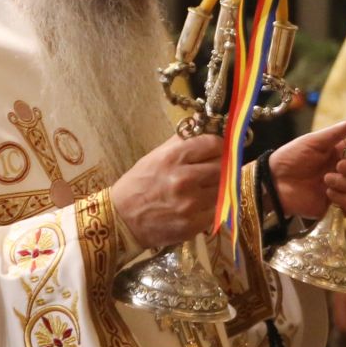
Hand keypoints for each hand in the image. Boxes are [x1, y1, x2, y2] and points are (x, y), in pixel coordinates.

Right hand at [109, 132, 225, 246]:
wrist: (122, 220)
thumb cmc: (139, 184)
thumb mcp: (156, 156)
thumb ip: (182, 141)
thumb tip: (203, 122)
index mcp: (173, 158)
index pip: (213, 144)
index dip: (218, 146)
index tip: (216, 150)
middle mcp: (184, 179)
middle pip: (222, 167)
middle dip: (221, 166)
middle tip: (213, 169)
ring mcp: (190, 204)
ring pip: (223, 188)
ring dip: (218, 186)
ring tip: (205, 187)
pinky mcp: (194, 224)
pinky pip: (217, 209)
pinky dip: (212, 206)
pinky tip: (200, 204)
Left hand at [268, 116, 345, 220]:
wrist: (274, 182)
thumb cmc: (291, 157)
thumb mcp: (314, 141)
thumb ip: (337, 131)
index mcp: (343, 151)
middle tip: (340, 166)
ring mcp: (344, 189)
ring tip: (326, 180)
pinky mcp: (338, 207)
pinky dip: (344, 199)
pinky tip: (328, 194)